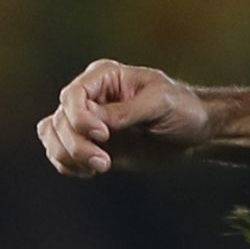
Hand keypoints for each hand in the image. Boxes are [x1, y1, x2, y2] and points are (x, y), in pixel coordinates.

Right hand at [38, 59, 211, 175]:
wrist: (196, 134)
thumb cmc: (183, 109)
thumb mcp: (161, 103)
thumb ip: (126, 111)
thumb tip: (96, 122)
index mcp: (105, 77)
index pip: (72, 95)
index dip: (79, 117)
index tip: (103, 135)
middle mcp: (91, 97)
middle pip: (60, 120)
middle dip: (76, 144)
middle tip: (104, 163)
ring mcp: (88, 122)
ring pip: (53, 136)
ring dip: (68, 155)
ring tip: (100, 167)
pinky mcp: (91, 144)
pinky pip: (60, 153)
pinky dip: (68, 164)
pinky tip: (91, 171)